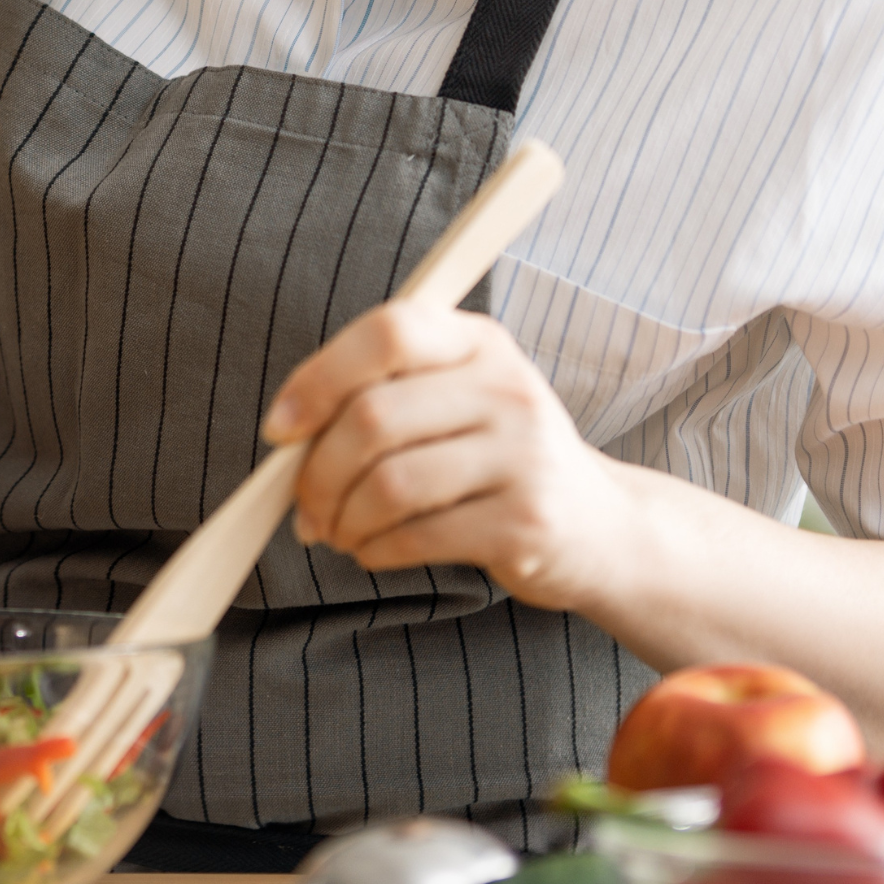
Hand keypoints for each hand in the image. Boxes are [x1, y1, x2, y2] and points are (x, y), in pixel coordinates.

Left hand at [260, 302, 628, 607]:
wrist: (603, 528)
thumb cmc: (502, 458)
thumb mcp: (460, 399)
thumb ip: (385, 393)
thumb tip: (288, 433)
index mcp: (480, 342)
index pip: (388, 332)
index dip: (319, 377)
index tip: (280, 427)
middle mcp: (507, 388)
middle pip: (374, 417)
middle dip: (318, 471)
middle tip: (304, 504)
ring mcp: (523, 455)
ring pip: (389, 483)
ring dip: (342, 517)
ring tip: (337, 532)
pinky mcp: (526, 522)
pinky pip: (417, 535)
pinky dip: (375, 550)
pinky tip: (371, 551)